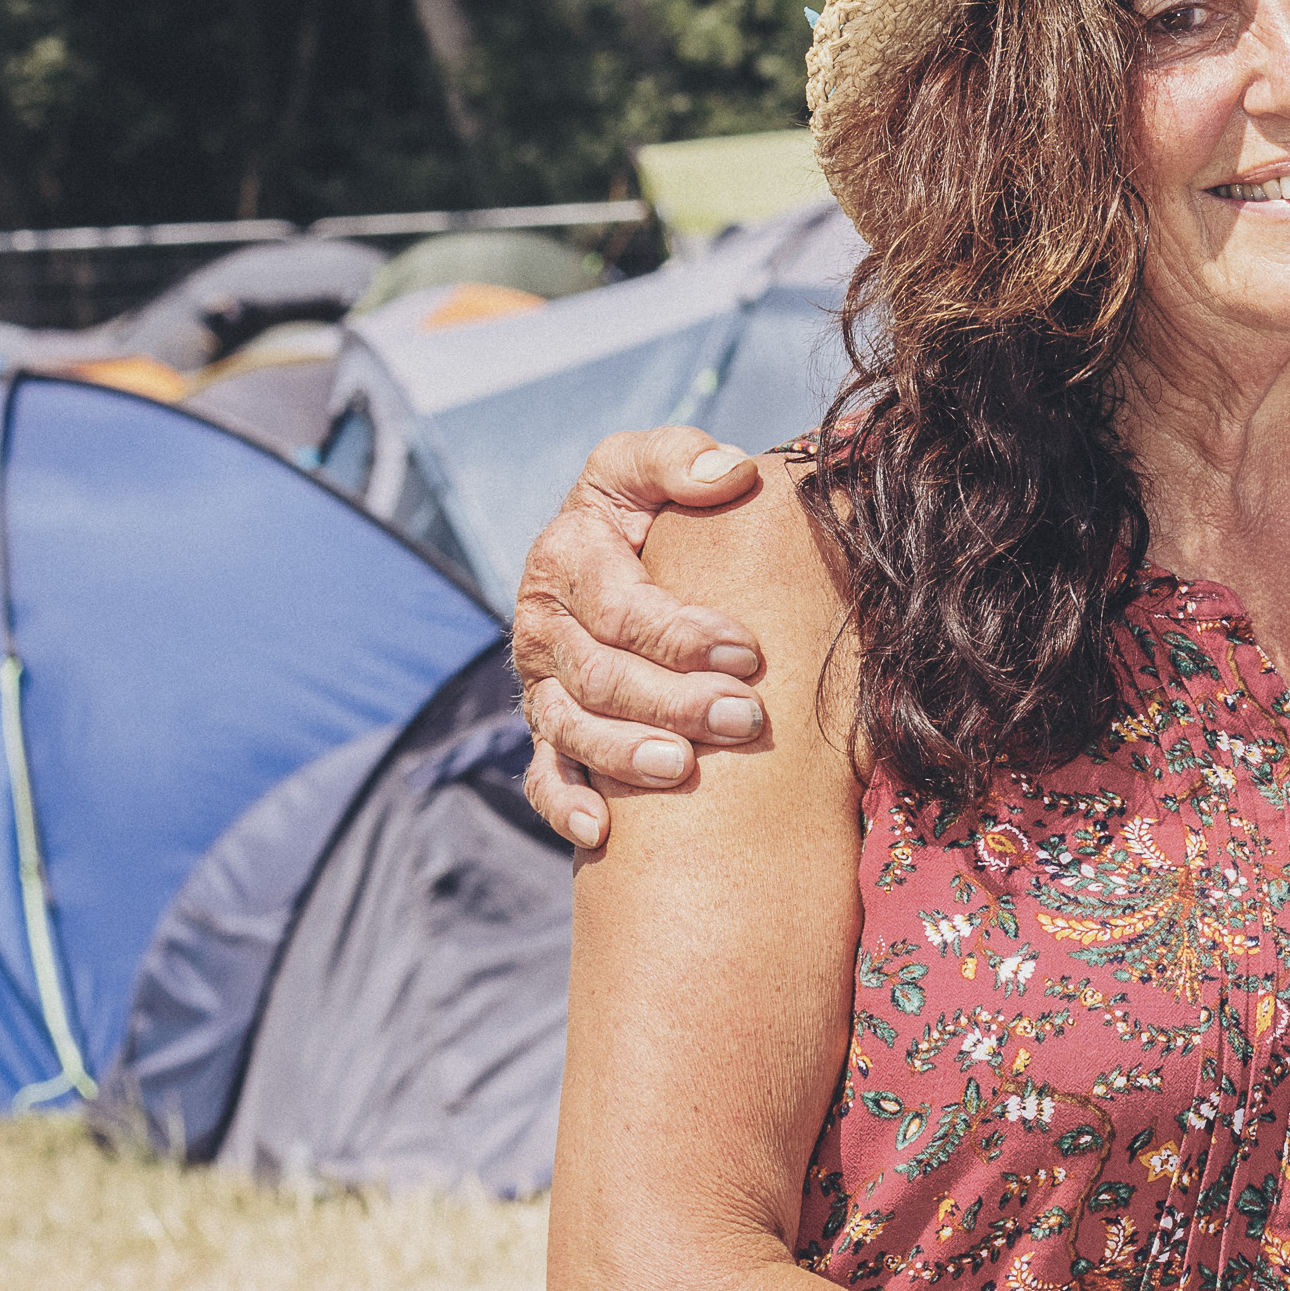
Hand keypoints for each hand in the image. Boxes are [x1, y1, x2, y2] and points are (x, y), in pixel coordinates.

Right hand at [514, 427, 772, 848]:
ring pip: (571, 729)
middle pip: (598, 676)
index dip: (680, 633)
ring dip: (627, 755)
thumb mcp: (648, 465)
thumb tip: (731, 471)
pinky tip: (603, 833)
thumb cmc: (646, 507)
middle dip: (672, 701)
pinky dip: (565, 807)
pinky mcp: (548, 727)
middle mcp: (542, 624)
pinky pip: (543, 775)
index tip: (748, 651)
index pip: (619, 606)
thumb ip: (679, 457)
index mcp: (565, 556)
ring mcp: (541, 682)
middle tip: (745, 717)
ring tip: (686, 770)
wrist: (619, 554)